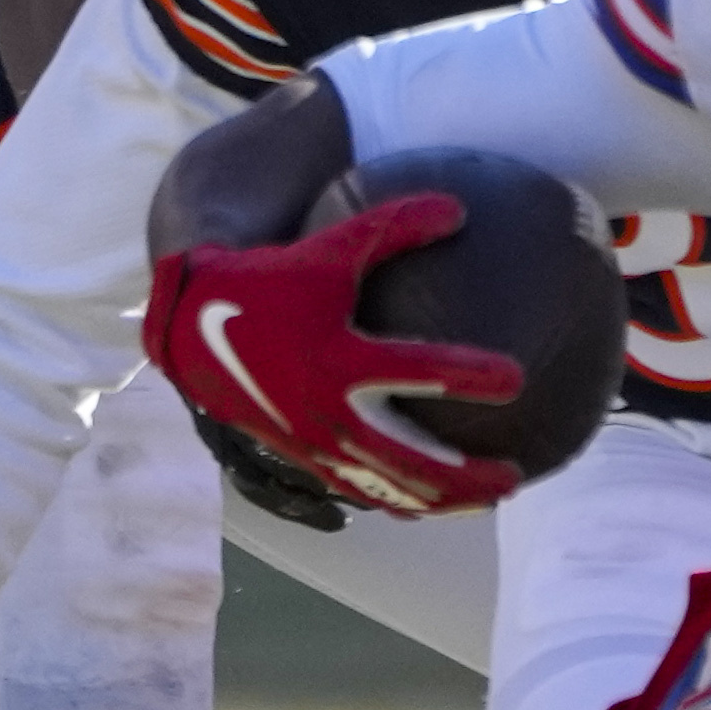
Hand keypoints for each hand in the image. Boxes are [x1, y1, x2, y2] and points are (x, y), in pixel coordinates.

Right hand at [137, 193, 523, 522]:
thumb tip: (458, 207)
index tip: (517, 378)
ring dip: (444, 500)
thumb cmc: (268, 284)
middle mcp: (326, 411)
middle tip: (516, 475)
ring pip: (390, 489)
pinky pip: (364, 491)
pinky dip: (404, 501)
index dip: (468, 377)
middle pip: (411, 461)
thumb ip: (392, 226)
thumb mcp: (328, 249)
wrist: (193, 329)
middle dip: (467, 475)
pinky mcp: (306, 458)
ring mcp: (316, 444)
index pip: (417, 373)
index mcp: (336, 359)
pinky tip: (438, 502)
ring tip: (492, 498)